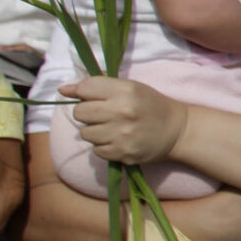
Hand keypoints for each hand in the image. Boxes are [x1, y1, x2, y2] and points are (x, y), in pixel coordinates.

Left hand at [62, 75, 188, 166]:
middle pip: (79, 113)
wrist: (178, 130)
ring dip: (94, 131)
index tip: (91, 97)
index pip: (84, 88)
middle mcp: (122, 112)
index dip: (83, 93)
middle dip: (87, 113)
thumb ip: (97, 86)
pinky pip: (96, 151)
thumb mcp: (130, 88)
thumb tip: (63, 89)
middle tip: (103, 114)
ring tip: (111, 129)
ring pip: (85, 134)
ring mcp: (122, 135)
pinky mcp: (123, 153)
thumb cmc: (151, 105)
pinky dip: (104, 146)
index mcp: (125, 91)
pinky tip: (117, 140)